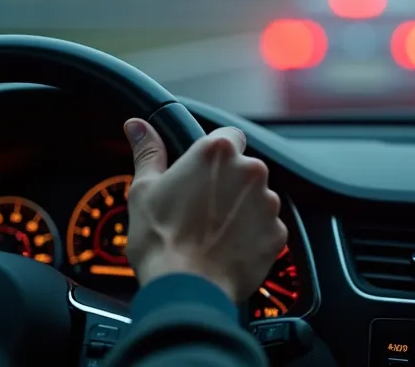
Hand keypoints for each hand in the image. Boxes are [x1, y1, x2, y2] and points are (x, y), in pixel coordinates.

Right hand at [122, 119, 286, 301]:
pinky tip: (227, 248)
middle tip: (201, 208)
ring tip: (213, 232)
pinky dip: (252, 236)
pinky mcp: (277, 234)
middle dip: (228, 184)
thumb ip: (148, 152)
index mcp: (217, 152)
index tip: (204, 172)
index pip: (229, 135)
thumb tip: (137, 126)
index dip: (217, 155)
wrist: (184, 290)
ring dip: (241, 210)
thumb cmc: (160, 239)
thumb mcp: (144, 189)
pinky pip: (266, 228)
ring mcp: (268, 203)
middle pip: (244, 169)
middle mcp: (249, 171)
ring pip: (258, 199)